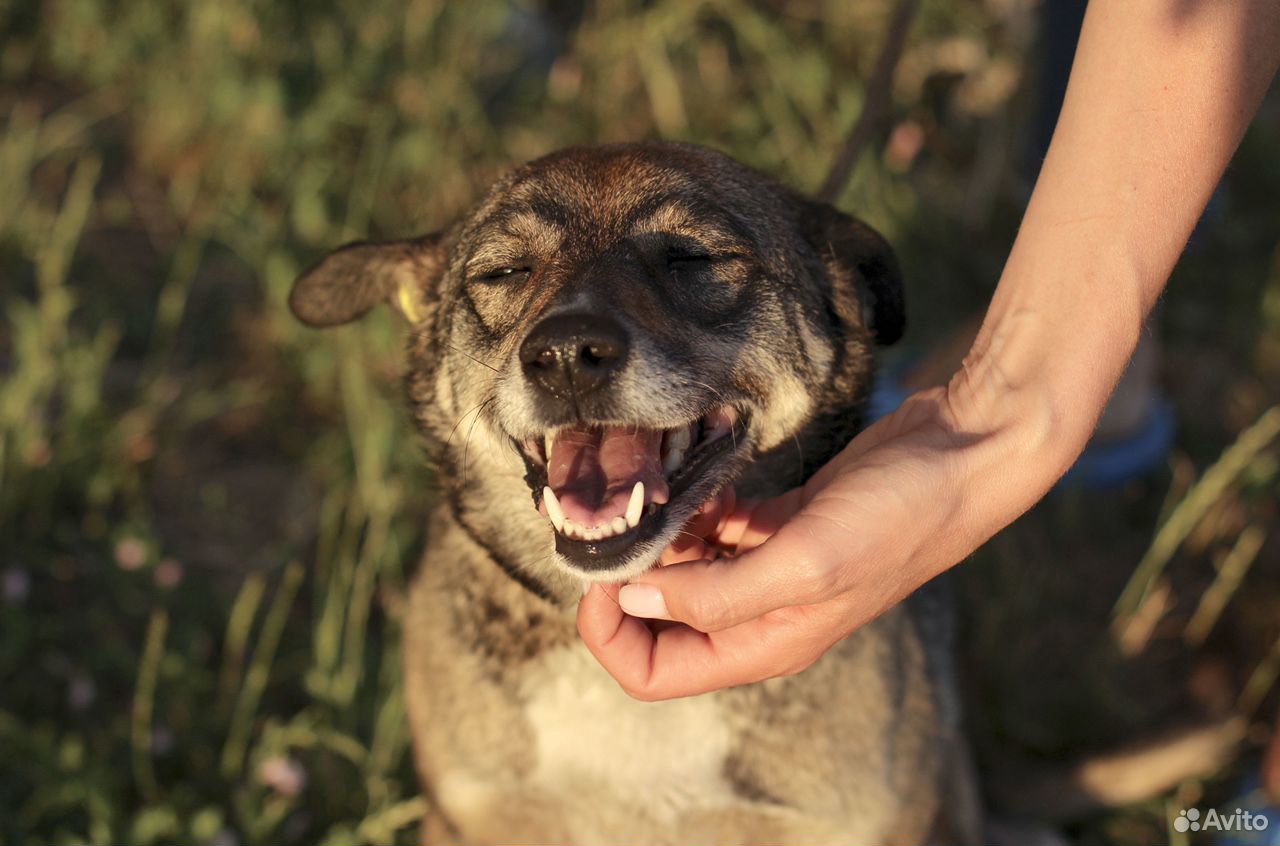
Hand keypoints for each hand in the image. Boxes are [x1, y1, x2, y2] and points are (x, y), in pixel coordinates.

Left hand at [577, 376, 1077, 699]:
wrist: (961, 458)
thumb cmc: (897, 518)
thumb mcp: (803, 563)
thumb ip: (715, 593)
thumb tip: (634, 598)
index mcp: (763, 644)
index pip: (654, 672)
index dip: (611, 634)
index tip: (598, 576)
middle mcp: (760, 616)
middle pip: (660, 624)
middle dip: (627, 581)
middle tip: (617, 527)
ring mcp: (770, 569)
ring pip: (684, 571)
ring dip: (661, 539)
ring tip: (655, 495)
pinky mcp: (781, 524)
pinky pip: (716, 529)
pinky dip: (697, 510)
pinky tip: (701, 482)